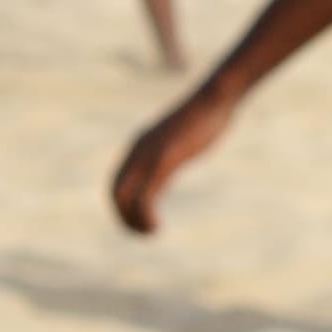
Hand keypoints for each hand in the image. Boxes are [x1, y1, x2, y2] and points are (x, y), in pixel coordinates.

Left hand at [114, 79, 238, 232]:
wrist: (215, 98)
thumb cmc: (205, 115)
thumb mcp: (181, 135)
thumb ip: (171, 147)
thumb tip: (174, 154)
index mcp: (139, 146)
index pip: (117, 183)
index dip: (123, 207)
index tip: (142, 221)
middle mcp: (137, 152)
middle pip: (116, 193)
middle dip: (124, 218)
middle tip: (144, 233)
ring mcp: (149, 156)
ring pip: (125, 198)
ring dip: (133, 222)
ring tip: (151, 233)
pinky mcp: (163, 162)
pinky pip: (144, 196)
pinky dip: (145, 216)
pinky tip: (157, 226)